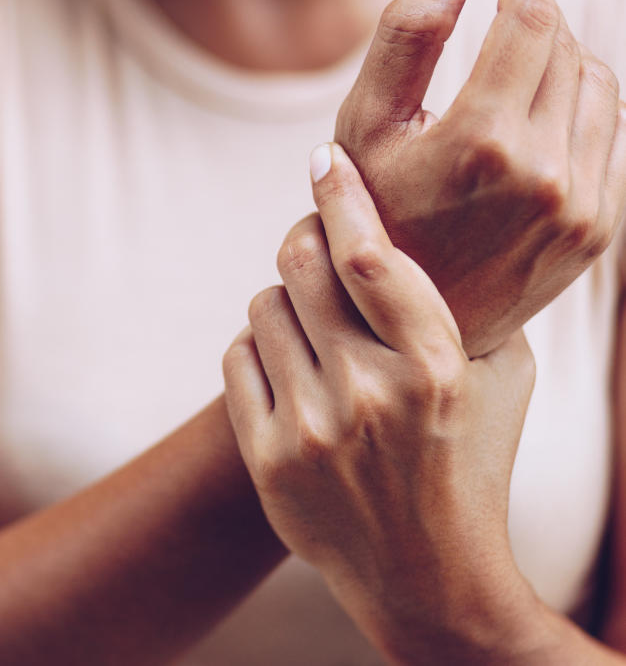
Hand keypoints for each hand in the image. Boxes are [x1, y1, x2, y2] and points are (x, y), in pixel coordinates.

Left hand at [223, 144, 547, 662]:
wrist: (426, 576)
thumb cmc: (468, 460)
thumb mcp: (499, 379)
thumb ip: (469, 303)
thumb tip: (420, 216)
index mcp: (437, 367)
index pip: (371, 255)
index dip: (340, 195)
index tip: (325, 160)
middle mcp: (372, 394)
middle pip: (299, 266)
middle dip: (303, 240)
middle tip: (313, 243)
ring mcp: (312, 430)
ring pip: (263, 307)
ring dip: (284, 304)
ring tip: (315, 332)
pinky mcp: (267, 459)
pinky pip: (236, 358)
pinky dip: (258, 350)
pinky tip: (289, 370)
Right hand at [335, 0, 625, 357]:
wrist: (405, 326)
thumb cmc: (371, 217)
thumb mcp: (363, 128)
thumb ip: (403, 38)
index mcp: (483, 141)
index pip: (530, 16)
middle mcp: (545, 173)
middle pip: (565, 44)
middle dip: (531, 7)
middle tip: (494, 1)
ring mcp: (581, 206)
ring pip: (598, 85)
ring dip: (559, 53)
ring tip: (512, 58)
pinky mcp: (599, 229)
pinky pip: (606, 135)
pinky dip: (575, 105)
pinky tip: (531, 113)